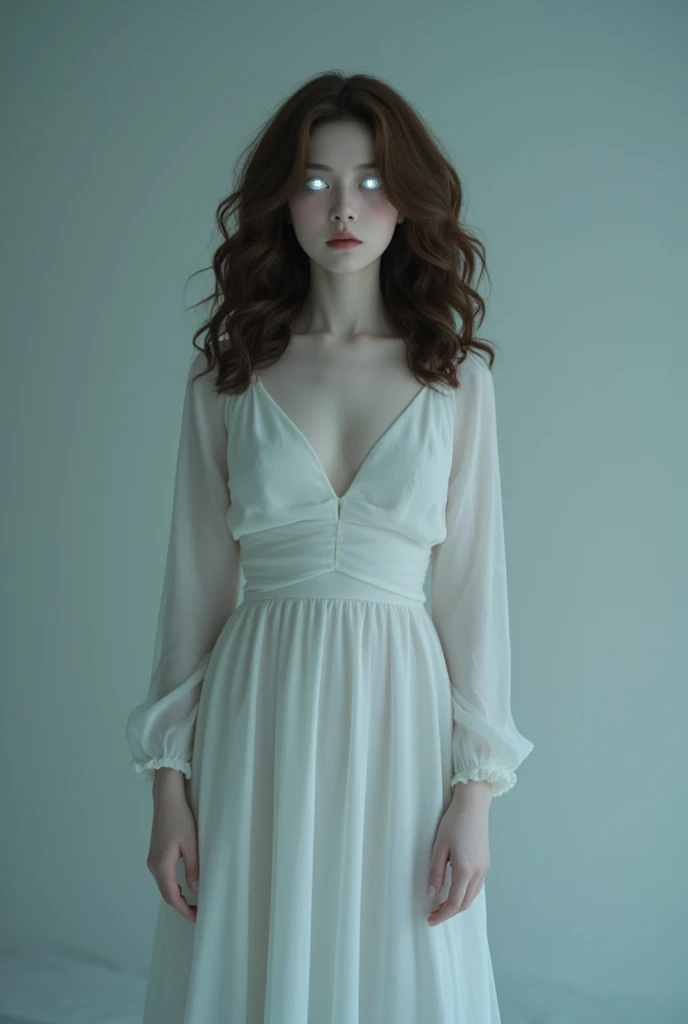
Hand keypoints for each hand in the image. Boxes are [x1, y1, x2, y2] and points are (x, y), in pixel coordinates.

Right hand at [146, 782, 199, 922]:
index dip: (184, 910)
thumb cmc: (180, 819)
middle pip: (166, 893)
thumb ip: (193, 869)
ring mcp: (152, 859)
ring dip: (177, 896)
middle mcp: (153, 865)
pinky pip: (163, 876)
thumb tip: (195, 891)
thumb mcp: (191, 845)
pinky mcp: (155, 853)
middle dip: (181, 906)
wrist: (166, 799)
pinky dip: (173, 885)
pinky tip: (184, 886)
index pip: (172, 896)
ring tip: (193, 902)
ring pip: (164, 885)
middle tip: (197, 913)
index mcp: (161, 866)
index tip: (197, 917)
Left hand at [426, 781, 491, 926]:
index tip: (430, 920)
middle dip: (449, 913)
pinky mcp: (486, 863)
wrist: (473, 805)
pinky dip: (466, 895)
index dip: (442, 915)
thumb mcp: (439, 847)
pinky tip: (455, 891)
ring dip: (458, 905)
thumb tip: (431, 894)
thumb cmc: (454, 822)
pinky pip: (477, 887)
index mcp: (465, 870)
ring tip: (442, 905)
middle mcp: (478, 873)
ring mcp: (484, 868)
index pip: (454, 903)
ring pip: (472, 896)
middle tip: (433, 915)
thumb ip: (435, 872)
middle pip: (465, 903)